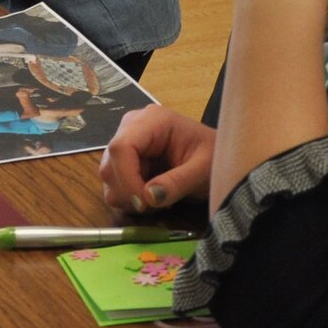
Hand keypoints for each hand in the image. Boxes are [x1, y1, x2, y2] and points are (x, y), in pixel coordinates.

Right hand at [99, 106, 216, 213]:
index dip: (126, 178)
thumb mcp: (203, 170)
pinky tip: (152, 197)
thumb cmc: (215, 157)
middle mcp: (132, 128)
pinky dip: (130, 199)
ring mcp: (127, 143)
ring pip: (109, 177)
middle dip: (129, 192)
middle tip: (157, 206)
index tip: (144, 204)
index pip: (121, 147)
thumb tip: (148, 198)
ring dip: (129, 198)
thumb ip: (178, 183)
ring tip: (159, 201)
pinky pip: (115, 184)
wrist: (218, 158)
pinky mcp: (126, 160)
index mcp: (152, 120)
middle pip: (111, 164)